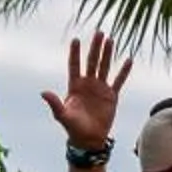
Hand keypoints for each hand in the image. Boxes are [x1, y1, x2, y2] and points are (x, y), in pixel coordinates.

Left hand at [44, 31, 130, 147]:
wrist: (89, 139)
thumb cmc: (73, 128)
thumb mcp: (62, 116)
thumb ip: (55, 104)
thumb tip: (43, 92)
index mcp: (75, 86)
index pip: (74, 65)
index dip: (75, 53)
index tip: (76, 40)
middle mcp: (88, 84)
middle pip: (92, 61)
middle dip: (95, 47)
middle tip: (99, 32)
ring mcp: (100, 89)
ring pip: (105, 67)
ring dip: (108, 54)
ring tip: (111, 40)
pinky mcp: (111, 96)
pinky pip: (118, 81)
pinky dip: (123, 71)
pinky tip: (128, 60)